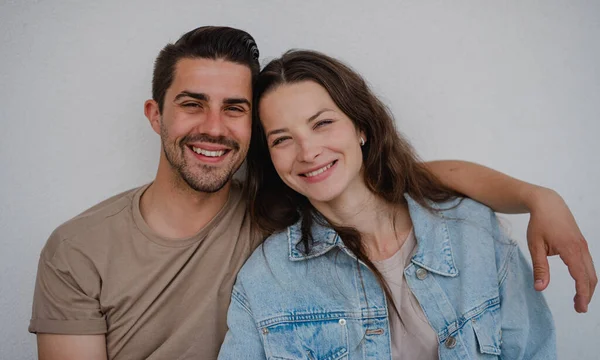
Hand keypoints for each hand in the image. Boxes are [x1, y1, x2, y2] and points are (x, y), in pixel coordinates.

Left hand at [526, 187, 595, 311]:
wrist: (548, 203)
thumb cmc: (539, 223)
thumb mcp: (535, 245)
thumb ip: (540, 267)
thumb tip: (540, 288)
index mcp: (570, 249)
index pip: (580, 277)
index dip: (582, 294)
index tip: (580, 307)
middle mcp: (581, 248)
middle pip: (590, 277)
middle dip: (587, 294)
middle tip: (579, 309)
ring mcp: (583, 246)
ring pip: (591, 271)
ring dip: (588, 287)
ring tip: (579, 301)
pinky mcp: (582, 244)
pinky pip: (589, 264)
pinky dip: (587, 276)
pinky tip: (580, 284)